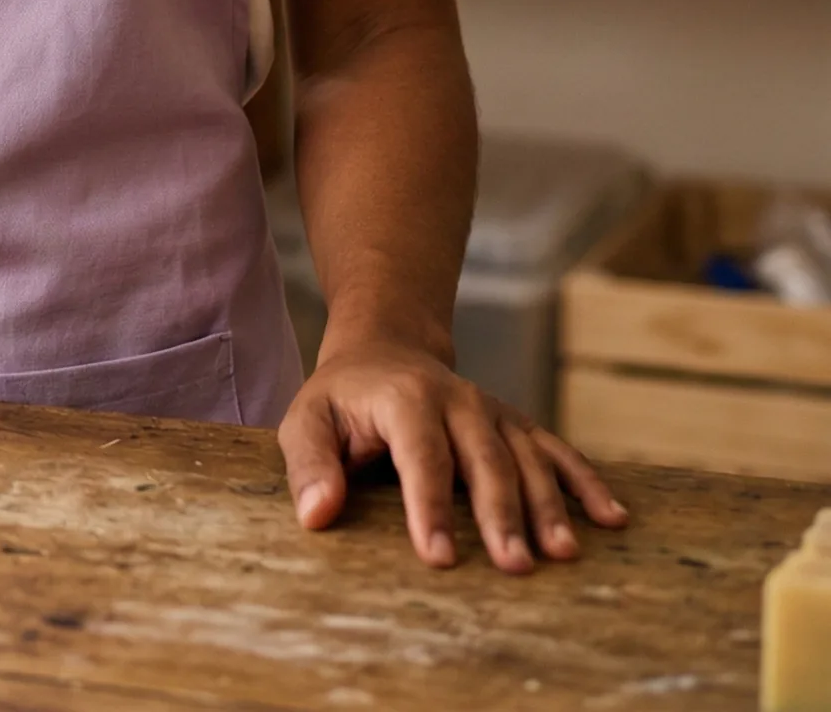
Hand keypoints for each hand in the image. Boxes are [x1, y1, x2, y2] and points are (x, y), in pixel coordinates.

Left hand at [279, 339, 627, 573]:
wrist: (385, 350)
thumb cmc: (342, 400)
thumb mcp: (306, 420)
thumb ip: (310, 465)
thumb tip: (318, 515)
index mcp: (406, 398)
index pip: (423, 455)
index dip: (431, 506)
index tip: (440, 557)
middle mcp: (459, 400)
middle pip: (485, 460)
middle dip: (500, 515)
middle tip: (514, 568)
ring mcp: (493, 410)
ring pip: (528, 457)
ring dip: (549, 506)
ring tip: (563, 554)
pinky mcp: (515, 424)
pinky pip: (556, 450)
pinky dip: (586, 481)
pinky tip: (612, 518)